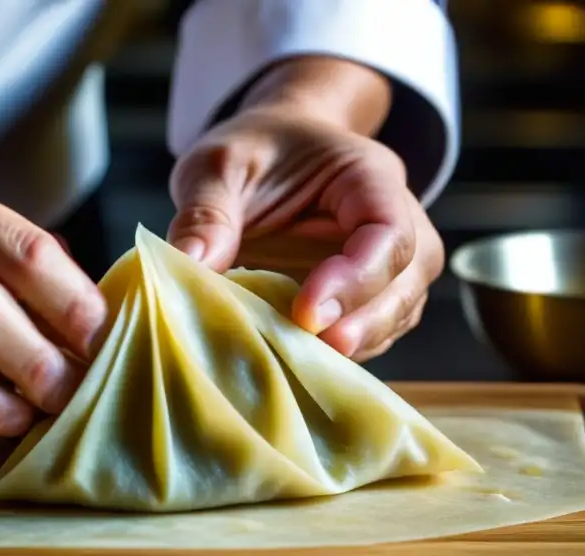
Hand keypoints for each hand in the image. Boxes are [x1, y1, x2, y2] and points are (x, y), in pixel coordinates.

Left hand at [168, 105, 443, 361]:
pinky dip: (350, 349)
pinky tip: (308, 360)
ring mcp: (388, 259)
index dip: (356, 276)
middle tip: (321, 347)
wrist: (271, 150)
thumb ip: (206, 211)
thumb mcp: (216, 165)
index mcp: (366, 176)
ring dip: (363, 340)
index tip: (307, 310)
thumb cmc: (252, 152)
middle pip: (408, 275)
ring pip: (401, 308)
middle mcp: (395, 216)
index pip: (387, 229)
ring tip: (311, 360)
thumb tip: (191, 265)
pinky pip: (376, 327)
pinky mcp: (367, 293)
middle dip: (367, 319)